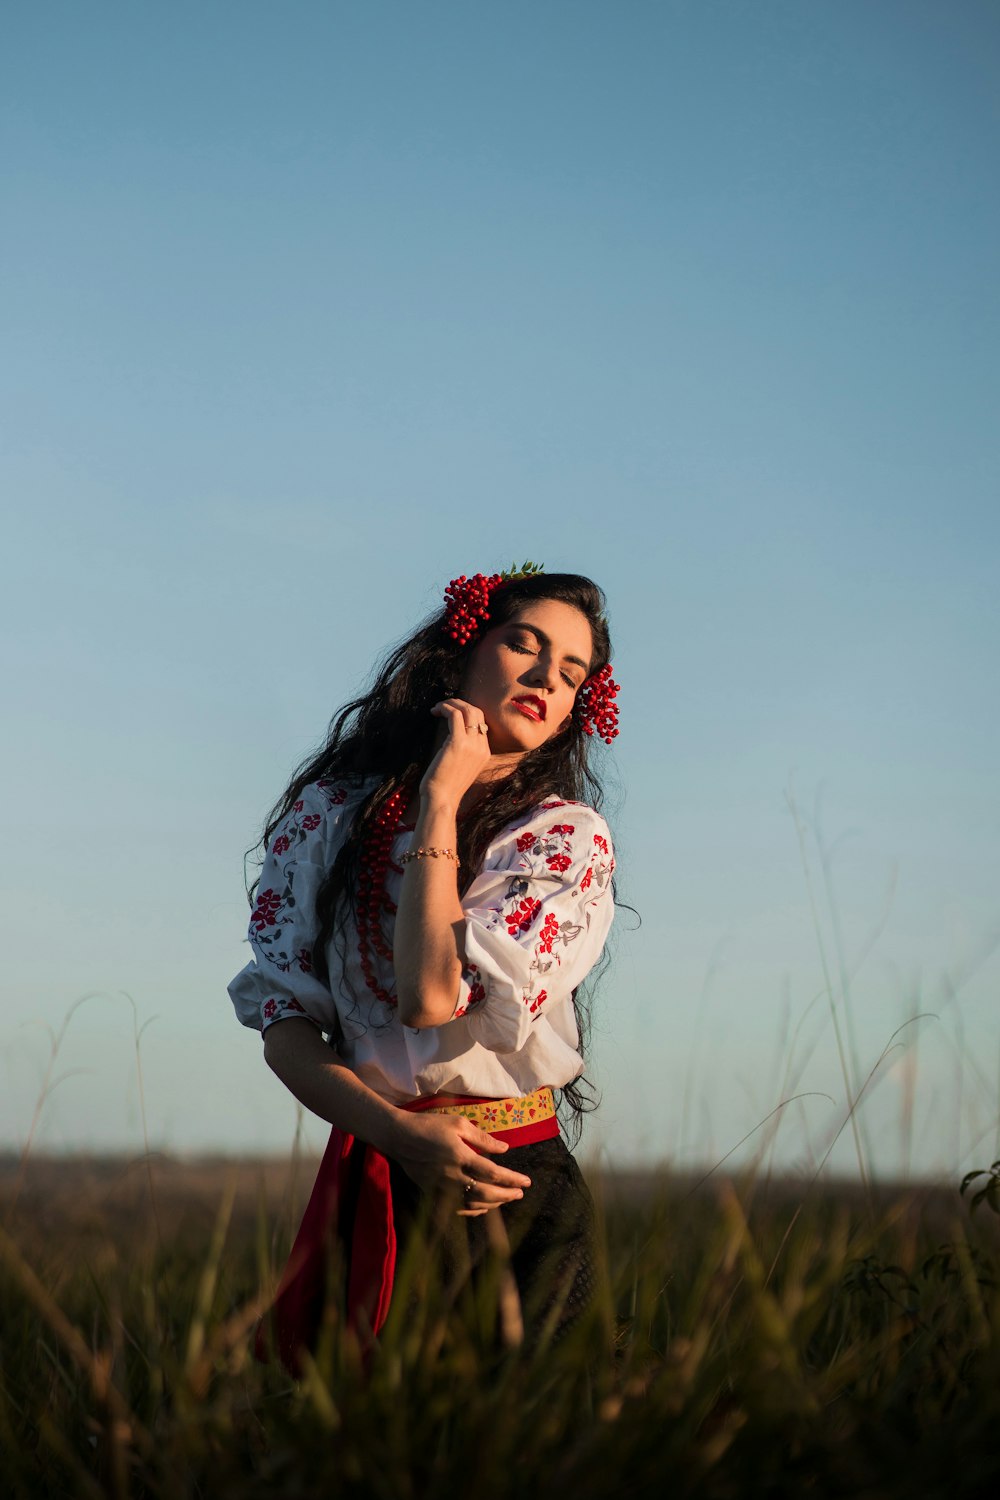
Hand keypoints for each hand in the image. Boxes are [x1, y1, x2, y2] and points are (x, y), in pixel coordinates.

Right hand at [390, 1111, 531, 1216]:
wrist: (399, 1137)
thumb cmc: (430, 1125)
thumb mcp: (458, 1123)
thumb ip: (482, 1138)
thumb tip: (504, 1149)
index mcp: (460, 1155)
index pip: (493, 1172)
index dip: (512, 1179)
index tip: (526, 1182)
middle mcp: (452, 1175)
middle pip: (486, 1192)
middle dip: (506, 1195)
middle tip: (520, 1194)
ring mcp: (441, 1187)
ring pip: (472, 1203)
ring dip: (493, 1204)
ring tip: (506, 1199)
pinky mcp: (432, 1193)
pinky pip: (456, 1208)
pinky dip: (473, 1210)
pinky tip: (484, 1207)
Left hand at [419, 698, 491, 808]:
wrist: (442, 800)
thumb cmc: (445, 786)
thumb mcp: (461, 767)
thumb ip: (463, 751)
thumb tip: (452, 735)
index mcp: (484, 752)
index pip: (481, 723)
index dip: (465, 713)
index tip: (449, 713)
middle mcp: (482, 747)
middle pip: (477, 713)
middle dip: (460, 704)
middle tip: (444, 706)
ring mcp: (472, 744)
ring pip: (468, 710)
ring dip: (452, 703)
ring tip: (438, 707)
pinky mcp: (457, 743)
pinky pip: (455, 715)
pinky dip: (445, 708)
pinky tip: (435, 711)